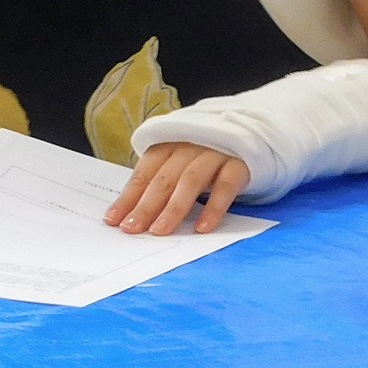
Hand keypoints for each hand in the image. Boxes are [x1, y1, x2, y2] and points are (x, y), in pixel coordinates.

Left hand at [104, 142, 250, 235]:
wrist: (254, 136)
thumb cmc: (207, 158)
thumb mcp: (181, 163)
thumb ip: (161, 182)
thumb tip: (132, 213)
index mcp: (168, 146)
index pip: (143, 173)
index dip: (128, 197)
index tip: (113, 220)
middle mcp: (188, 146)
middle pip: (163, 179)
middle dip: (145, 206)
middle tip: (132, 229)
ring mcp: (214, 153)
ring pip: (190, 181)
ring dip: (174, 208)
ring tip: (160, 231)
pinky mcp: (240, 163)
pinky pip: (225, 186)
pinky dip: (213, 207)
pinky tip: (202, 227)